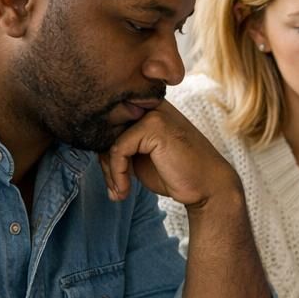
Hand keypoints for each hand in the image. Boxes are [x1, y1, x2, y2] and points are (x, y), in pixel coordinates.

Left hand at [98, 100, 240, 208]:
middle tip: (114, 188)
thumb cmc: (178, 174)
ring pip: (109, 139)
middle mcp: (151, 106)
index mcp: (150, 109)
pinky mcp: (154, 126)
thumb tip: (89, 143)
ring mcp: (154, 113)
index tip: (113, 179)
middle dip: (106, 163)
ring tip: (119, 192)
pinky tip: (124, 190)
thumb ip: (122, 144)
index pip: (113, 124)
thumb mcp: (142, 157)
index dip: (106, 153)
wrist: (209, 188)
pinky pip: (118, 149)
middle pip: (107, 129)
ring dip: (110, 171)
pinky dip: (117, 173)